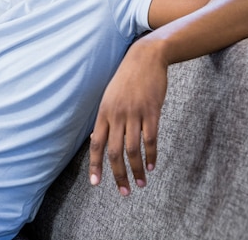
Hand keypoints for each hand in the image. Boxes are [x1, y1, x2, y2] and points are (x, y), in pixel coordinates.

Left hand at [89, 40, 167, 195]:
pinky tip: (152, 166)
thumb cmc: (126, 78)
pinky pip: (150, 139)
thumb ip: (105, 118)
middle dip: (118, 175)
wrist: (145, 57)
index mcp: (103, 112)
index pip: (96, 144)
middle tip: (124, 191)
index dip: (95, 165)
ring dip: (136, 170)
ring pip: (133, 149)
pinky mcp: (152, 111)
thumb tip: (98, 138)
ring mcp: (135, 113)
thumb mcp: (110, 96)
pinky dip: (151, 155)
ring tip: (140, 183)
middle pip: (115, 152)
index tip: (96, 183)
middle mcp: (116, 114)